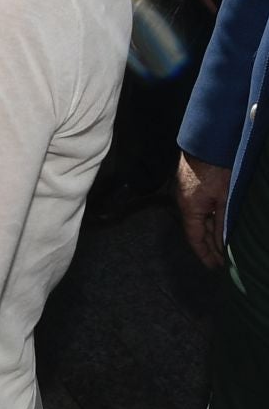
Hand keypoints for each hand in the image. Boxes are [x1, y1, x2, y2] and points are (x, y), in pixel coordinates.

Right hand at [175, 150, 230, 268]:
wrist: (206, 141)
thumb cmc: (215, 168)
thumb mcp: (224, 198)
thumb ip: (222, 222)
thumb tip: (223, 243)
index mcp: (189, 208)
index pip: (195, 238)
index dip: (205, 254)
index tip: (214, 266)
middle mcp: (184, 203)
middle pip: (197, 230)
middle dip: (210, 245)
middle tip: (223, 259)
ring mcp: (186, 193)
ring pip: (200, 218)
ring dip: (211, 231)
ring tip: (224, 243)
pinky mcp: (191, 185)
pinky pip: (200, 208)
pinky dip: (210, 218)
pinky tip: (219, 222)